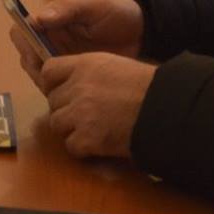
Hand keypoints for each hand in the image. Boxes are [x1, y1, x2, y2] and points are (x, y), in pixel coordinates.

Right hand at [13, 0, 144, 87]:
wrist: (141, 32)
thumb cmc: (114, 11)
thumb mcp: (92, 4)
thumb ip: (66, 8)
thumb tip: (38, 19)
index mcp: (50, 22)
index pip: (22, 31)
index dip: (24, 42)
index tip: (36, 53)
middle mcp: (50, 42)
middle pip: (26, 56)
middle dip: (33, 66)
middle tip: (50, 74)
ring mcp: (61, 61)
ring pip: (38, 75)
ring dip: (44, 81)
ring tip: (62, 84)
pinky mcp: (73, 77)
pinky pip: (56, 87)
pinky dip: (57, 91)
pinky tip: (70, 93)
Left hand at [39, 53, 156, 159]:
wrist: (164, 109)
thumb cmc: (146, 86)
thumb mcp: (114, 66)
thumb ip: (88, 72)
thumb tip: (71, 83)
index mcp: (83, 65)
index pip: (49, 71)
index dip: (54, 83)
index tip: (64, 92)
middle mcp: (76, 88)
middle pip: (53, 100)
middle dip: (65, 108)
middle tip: (84, 114)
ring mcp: (79, 114)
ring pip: (57, 123)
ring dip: (71, 128)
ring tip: (91, 129)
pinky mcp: (86, 139)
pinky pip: (71, 146)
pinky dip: (82, 148)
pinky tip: (98, 144)